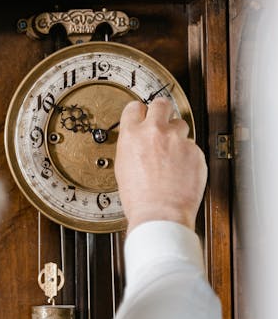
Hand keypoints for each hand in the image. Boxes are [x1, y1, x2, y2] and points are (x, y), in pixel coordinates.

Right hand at [114, 98, 206, 231]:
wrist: (161, 214)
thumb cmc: (140, 199)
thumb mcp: (123, 168)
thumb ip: (132, 147)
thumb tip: (137, 141)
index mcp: (132, 135)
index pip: (134, 108)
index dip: (140, 113)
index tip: (143, 116)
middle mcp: (155, 132)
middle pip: (162, 104)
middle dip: (162, 112)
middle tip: (162, 122)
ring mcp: (177, 140)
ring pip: (181, 125)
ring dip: (177, 136)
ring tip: (173, 154)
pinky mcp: (195, 151)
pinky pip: (192, 147)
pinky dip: (188, 156)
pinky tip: (181, 171)